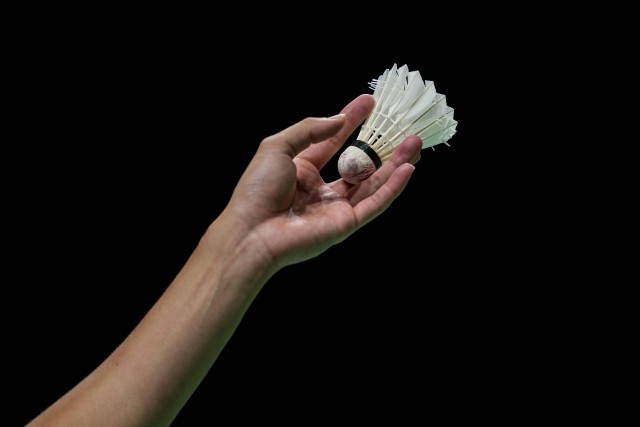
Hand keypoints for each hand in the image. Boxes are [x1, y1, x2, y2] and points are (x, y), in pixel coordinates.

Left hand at [218, 93, 422, 269]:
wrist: (251, 231)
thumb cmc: (257, 189)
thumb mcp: (277, 147)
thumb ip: (309, 130)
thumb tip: (339, 119)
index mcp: (304, 169)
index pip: (335, 141)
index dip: (352, 121)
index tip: (369, 103)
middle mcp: (322, 188)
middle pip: (360, 163)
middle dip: (383, 146)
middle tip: (402, 128)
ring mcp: (336, 207)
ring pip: (373, 183)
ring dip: (396, 164)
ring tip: (414, 143)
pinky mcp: (345, 225)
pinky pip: (374, 204)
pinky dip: (392, 187)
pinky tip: (407, 169)